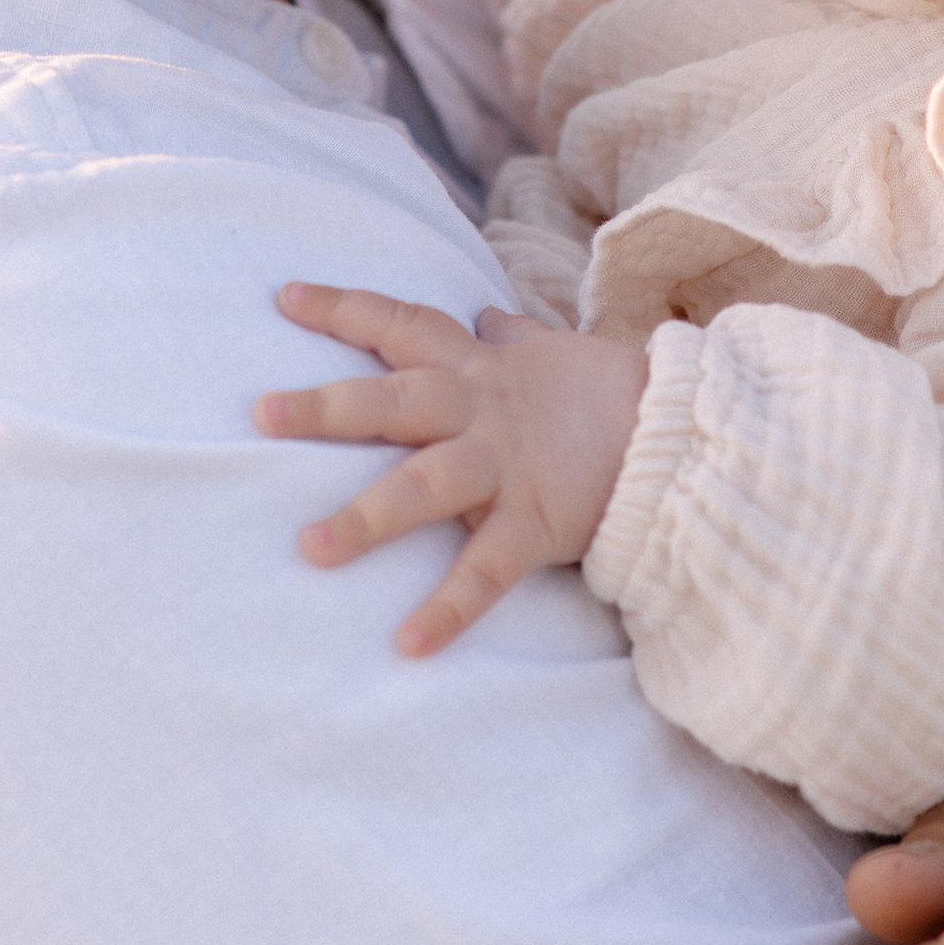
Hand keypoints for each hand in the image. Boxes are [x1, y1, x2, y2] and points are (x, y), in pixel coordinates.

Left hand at [256, 283, 647, 654]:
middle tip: (260, 413)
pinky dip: (449, 608)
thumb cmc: (610, 394)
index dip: (344, 310)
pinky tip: (409, 644)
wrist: (683, 436)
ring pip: (424, 486)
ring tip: (310, 549)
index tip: (284, 300)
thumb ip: (508, 340)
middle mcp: (481, 410)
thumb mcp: (552, 354)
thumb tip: (483, 317)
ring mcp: (506, 467)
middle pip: (393, 401)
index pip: (402, 324)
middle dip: (326, 408)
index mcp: (478, 368)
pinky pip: (486, 570)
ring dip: (366, 518)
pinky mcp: (537, 522)